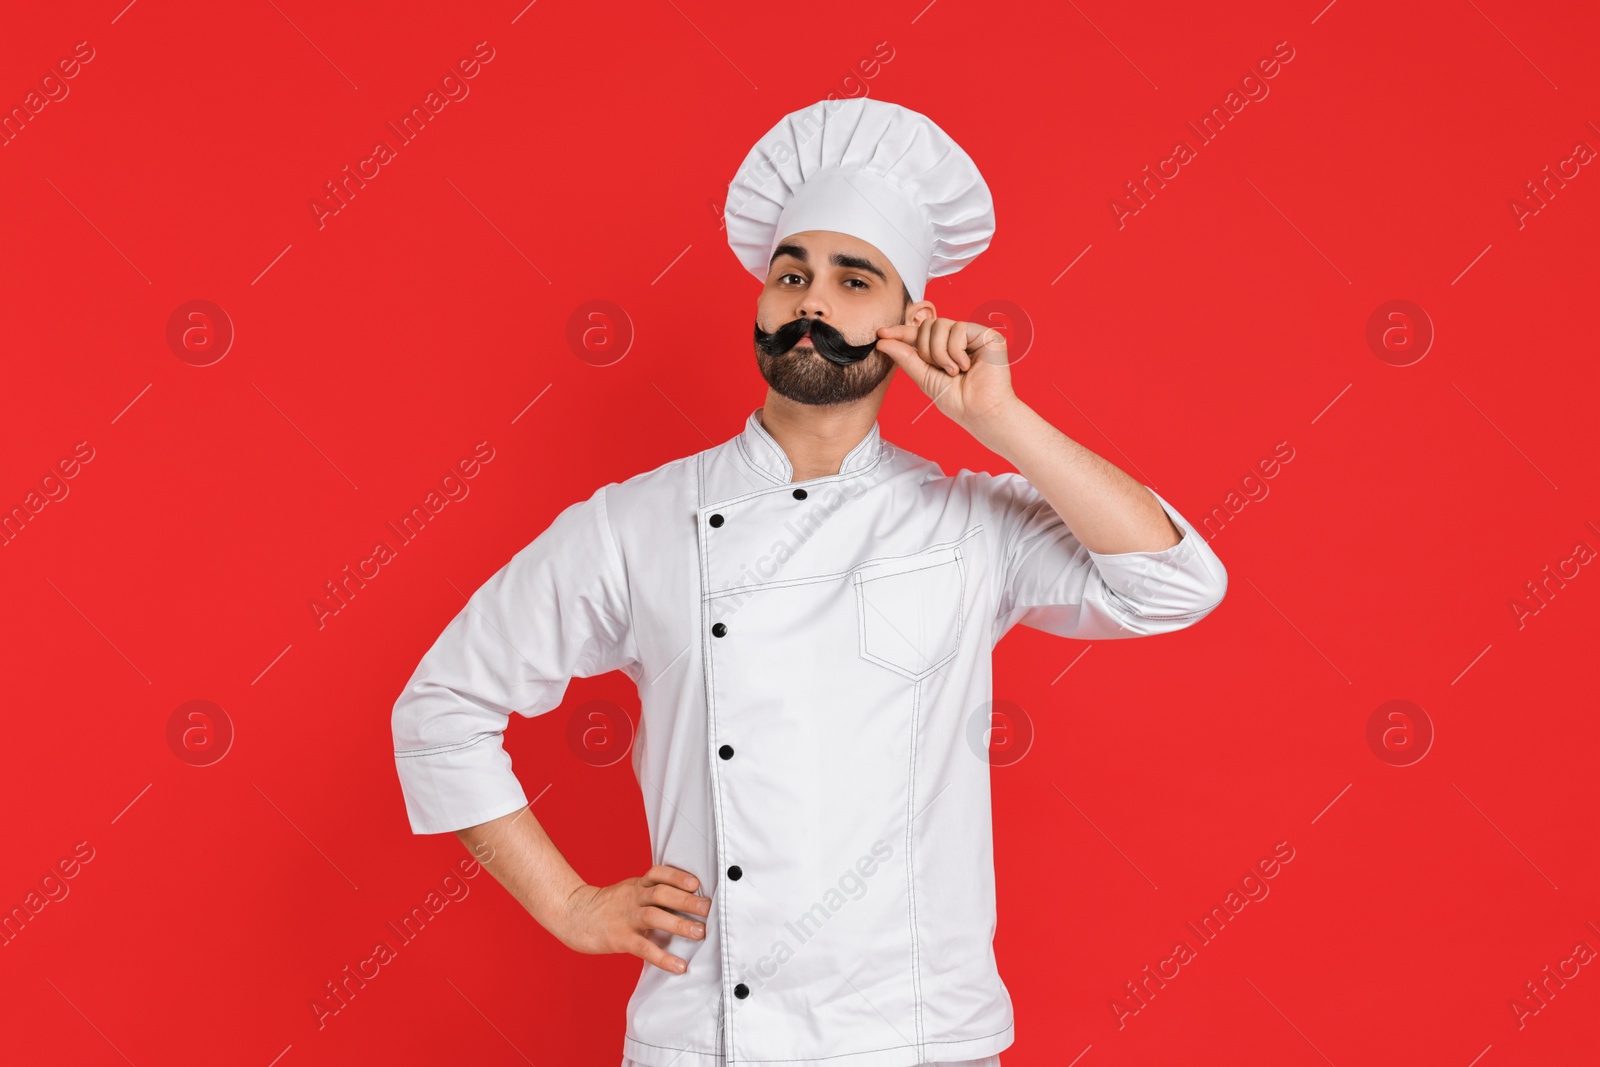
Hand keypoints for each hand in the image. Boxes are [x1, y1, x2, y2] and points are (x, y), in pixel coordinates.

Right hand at [552, 865, 708, 973]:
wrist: (574, 915)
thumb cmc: (609, 906)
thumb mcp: (629, 892)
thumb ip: (652, 893)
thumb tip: (688, 900)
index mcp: (637, 885)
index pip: (658, 873)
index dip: (677, 876)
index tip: (696, 883)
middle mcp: (633, 897)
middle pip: (661, 893)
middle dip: (686, 900)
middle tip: (707, 908)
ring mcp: (626, 917)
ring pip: (655, 916)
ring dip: (679, 924)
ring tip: (700, 933)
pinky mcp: (620, 938)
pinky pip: (644, 948)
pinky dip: (663, 957)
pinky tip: (679, 966)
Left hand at [875, 317, 1015, 428]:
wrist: (979, 412)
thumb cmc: (956, 400)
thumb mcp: (924, 377)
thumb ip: (905, 357)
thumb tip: (882, 341)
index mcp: (944, 348)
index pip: (919, 333)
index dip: (900, 331)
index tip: (881, 334)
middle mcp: (959, 339)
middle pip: (927, 325)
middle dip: (926, 350)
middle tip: (940, 369)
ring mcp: (973, 335)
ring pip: (940, 325)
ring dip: (940, 353)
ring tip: (954, 371)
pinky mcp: (987, 335)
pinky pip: (958, 329)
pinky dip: (956, 352)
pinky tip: (967, 366)